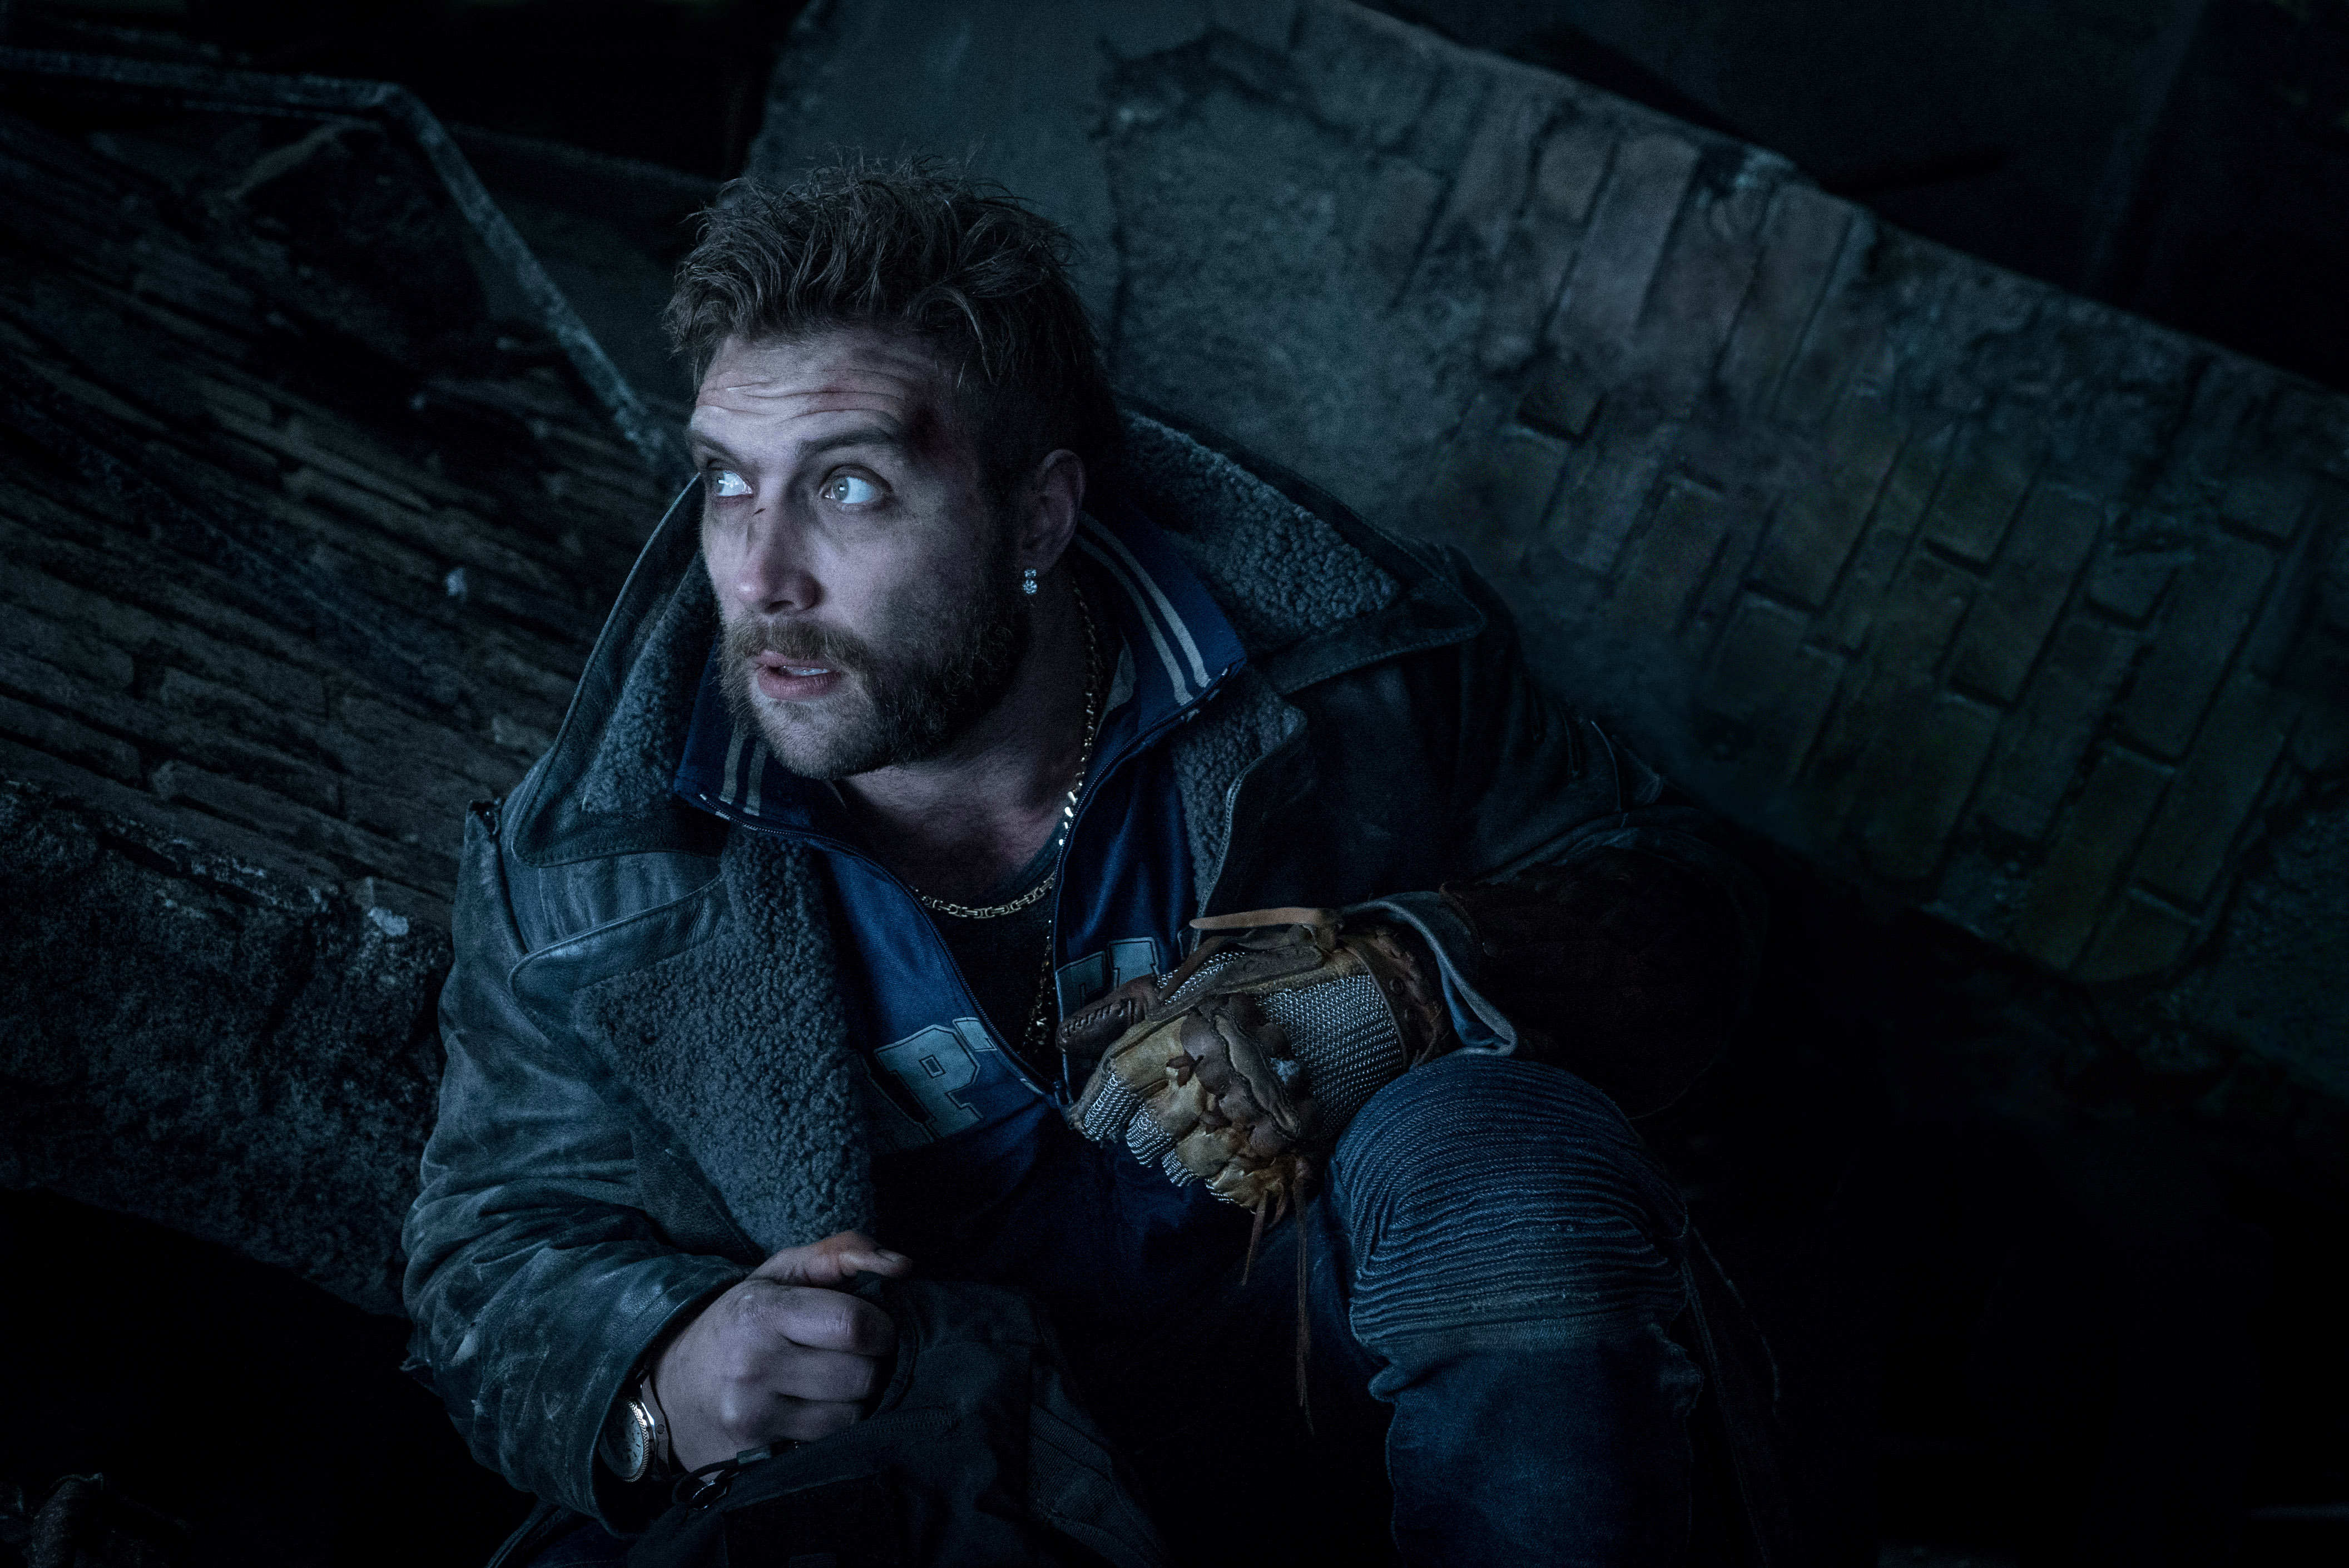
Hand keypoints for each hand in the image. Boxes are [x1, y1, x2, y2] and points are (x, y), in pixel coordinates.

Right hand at [651, 1230, 911, 1471]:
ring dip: (854, 1400)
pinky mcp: (756, 1455)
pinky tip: (812, 1411)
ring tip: (829, 1384)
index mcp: (761, 1312)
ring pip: (852, 1415)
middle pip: (862, 1375)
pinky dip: (832, 1429)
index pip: (855, 1325)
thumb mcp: (778, 1275)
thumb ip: (840, 1253)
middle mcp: (754, 1366)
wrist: (669, 1389)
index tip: (872, 1327)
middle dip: (870, 1364)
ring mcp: (754, 1416)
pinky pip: (829, 1445)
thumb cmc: (740, 1322)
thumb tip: (901, 1266)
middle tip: (850, 1357)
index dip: (880, 1326)